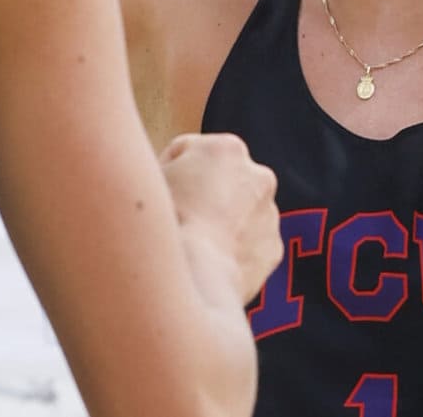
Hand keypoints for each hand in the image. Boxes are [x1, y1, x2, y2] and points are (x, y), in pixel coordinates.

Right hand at [159, 132, 281, 303]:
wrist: (195, 274)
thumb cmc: (167, 225)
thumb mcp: (150, 178)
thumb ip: (161, 167)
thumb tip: (160, 174)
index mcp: (227, 149)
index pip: (189, 152)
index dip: (167, 172)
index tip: (156, 192)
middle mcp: (258, 176)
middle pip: (221, 180)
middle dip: (202, 195)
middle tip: (175, 217)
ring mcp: (269, 213)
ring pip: (239, 211)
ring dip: (220, 222)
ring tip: (192, 242)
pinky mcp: (273, 247)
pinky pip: (249, 243)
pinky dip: (233, 249)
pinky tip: (208, 259)